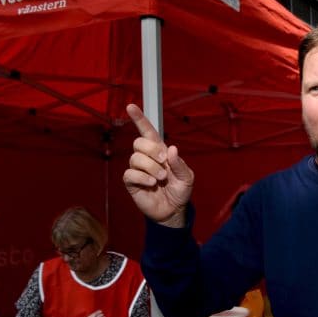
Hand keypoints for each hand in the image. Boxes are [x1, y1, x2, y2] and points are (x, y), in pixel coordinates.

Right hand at [123, 104, 193, 226]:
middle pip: (139, 142)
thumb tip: (171, 149)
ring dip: (151, 167)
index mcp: (160, 152)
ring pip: (135, 158)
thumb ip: (180, 164)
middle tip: (163, 162)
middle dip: (152, 150)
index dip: (139, 119)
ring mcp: (138, 169)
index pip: (147, 132)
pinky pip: (130, 173)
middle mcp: (147, 158)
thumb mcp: (187, 177)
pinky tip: (152, 183)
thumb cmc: (180, 191)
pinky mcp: (132, 182)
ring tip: (161, 178)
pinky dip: (143, 177)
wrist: (174, 210)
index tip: (131, 106)